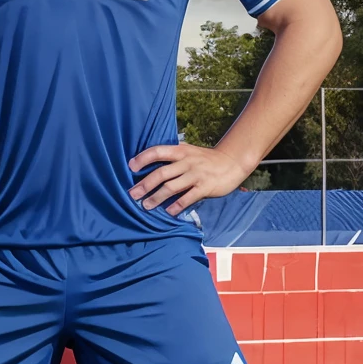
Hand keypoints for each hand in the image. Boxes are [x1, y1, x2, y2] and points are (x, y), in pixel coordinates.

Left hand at [128, 143, 246, 215]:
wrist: (232, 162)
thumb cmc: (206, 159)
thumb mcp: (190, 151)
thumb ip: (173, 156)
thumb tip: (150, 164)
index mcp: (181, 151)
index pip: (158, 151)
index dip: (143, 158)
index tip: (130, 167)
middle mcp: (187, 161)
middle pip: (161, 173)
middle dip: (145, 185)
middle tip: (133, 195)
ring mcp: (196, 174)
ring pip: (171, 187)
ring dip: (157, 198)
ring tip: (146, 206)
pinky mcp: (205, 187)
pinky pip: (188, 198)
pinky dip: (177, 206)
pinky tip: (169, 213)